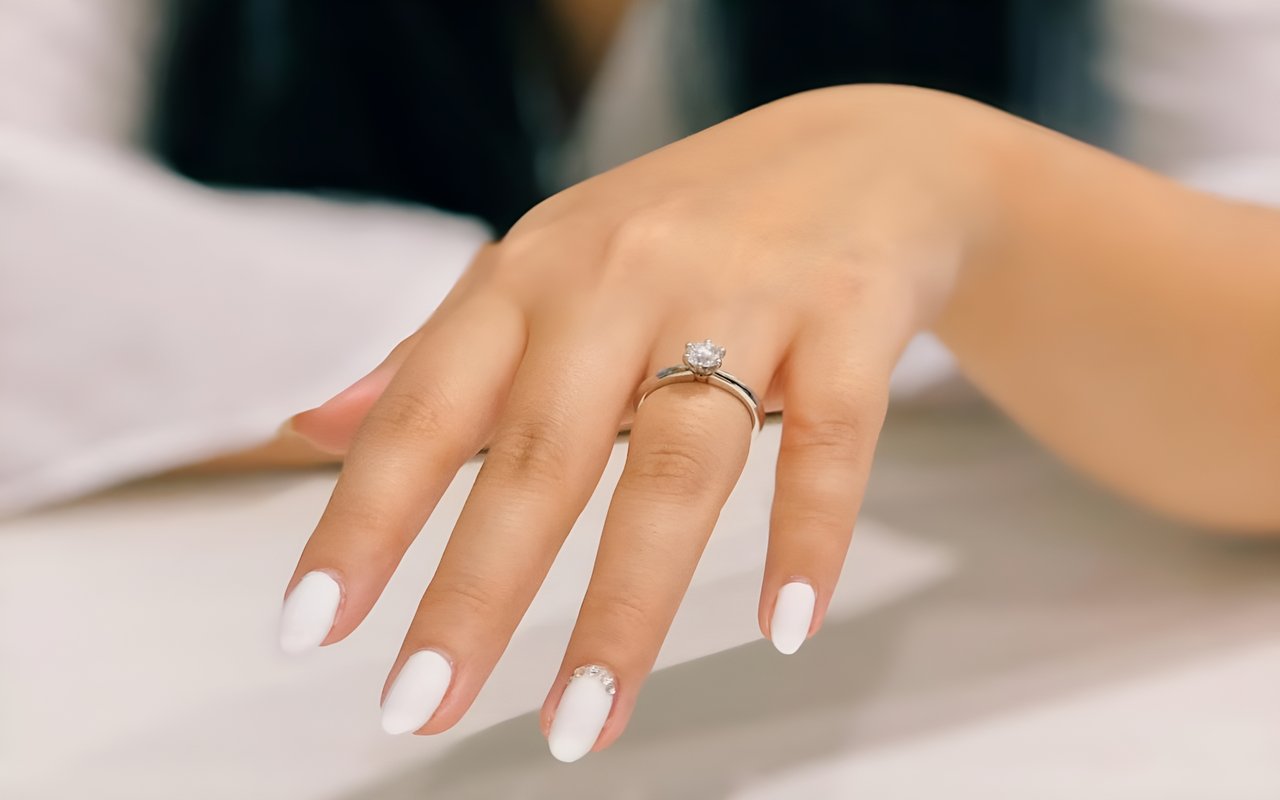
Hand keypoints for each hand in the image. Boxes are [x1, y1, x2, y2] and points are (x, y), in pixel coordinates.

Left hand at [279, 85, 1006, 759]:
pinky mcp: (850, 315)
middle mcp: (623, 277)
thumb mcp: (546, 268)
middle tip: (424, 704)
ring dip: (627, 605)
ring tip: (582, 716)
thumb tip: (313, 429)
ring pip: (679, 464)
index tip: (313, 628)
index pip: (427, 406)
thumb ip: (437, 354)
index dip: (364, 518)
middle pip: (542, 453)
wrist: (862, 154)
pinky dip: (808, 537)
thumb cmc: (683, 228)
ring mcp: (744, 294)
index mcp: (531, 274)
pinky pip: (829, 438)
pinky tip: (787, 626)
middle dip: (476, 591)